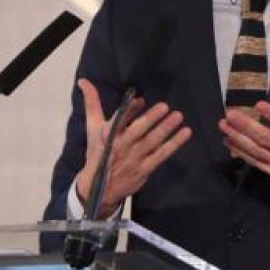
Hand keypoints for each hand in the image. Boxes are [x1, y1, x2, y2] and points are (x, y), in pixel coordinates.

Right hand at [74, 79, 191, 217]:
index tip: (140, 100)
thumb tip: (83, 81)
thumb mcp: (93, 127)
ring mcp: (134, 158)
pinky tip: (185, 133)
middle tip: (165, 106)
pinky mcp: (145, 168)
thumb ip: (92, 102)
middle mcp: (121, 146)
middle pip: (137, 131)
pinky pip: (162, 155)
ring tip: (178, 116)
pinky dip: (174, 144)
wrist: (98, 188)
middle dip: (151, 119)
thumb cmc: (98, 151)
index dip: (128, 111)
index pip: (118, 121)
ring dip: (166, 129)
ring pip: (152, 142)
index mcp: (108, 135)